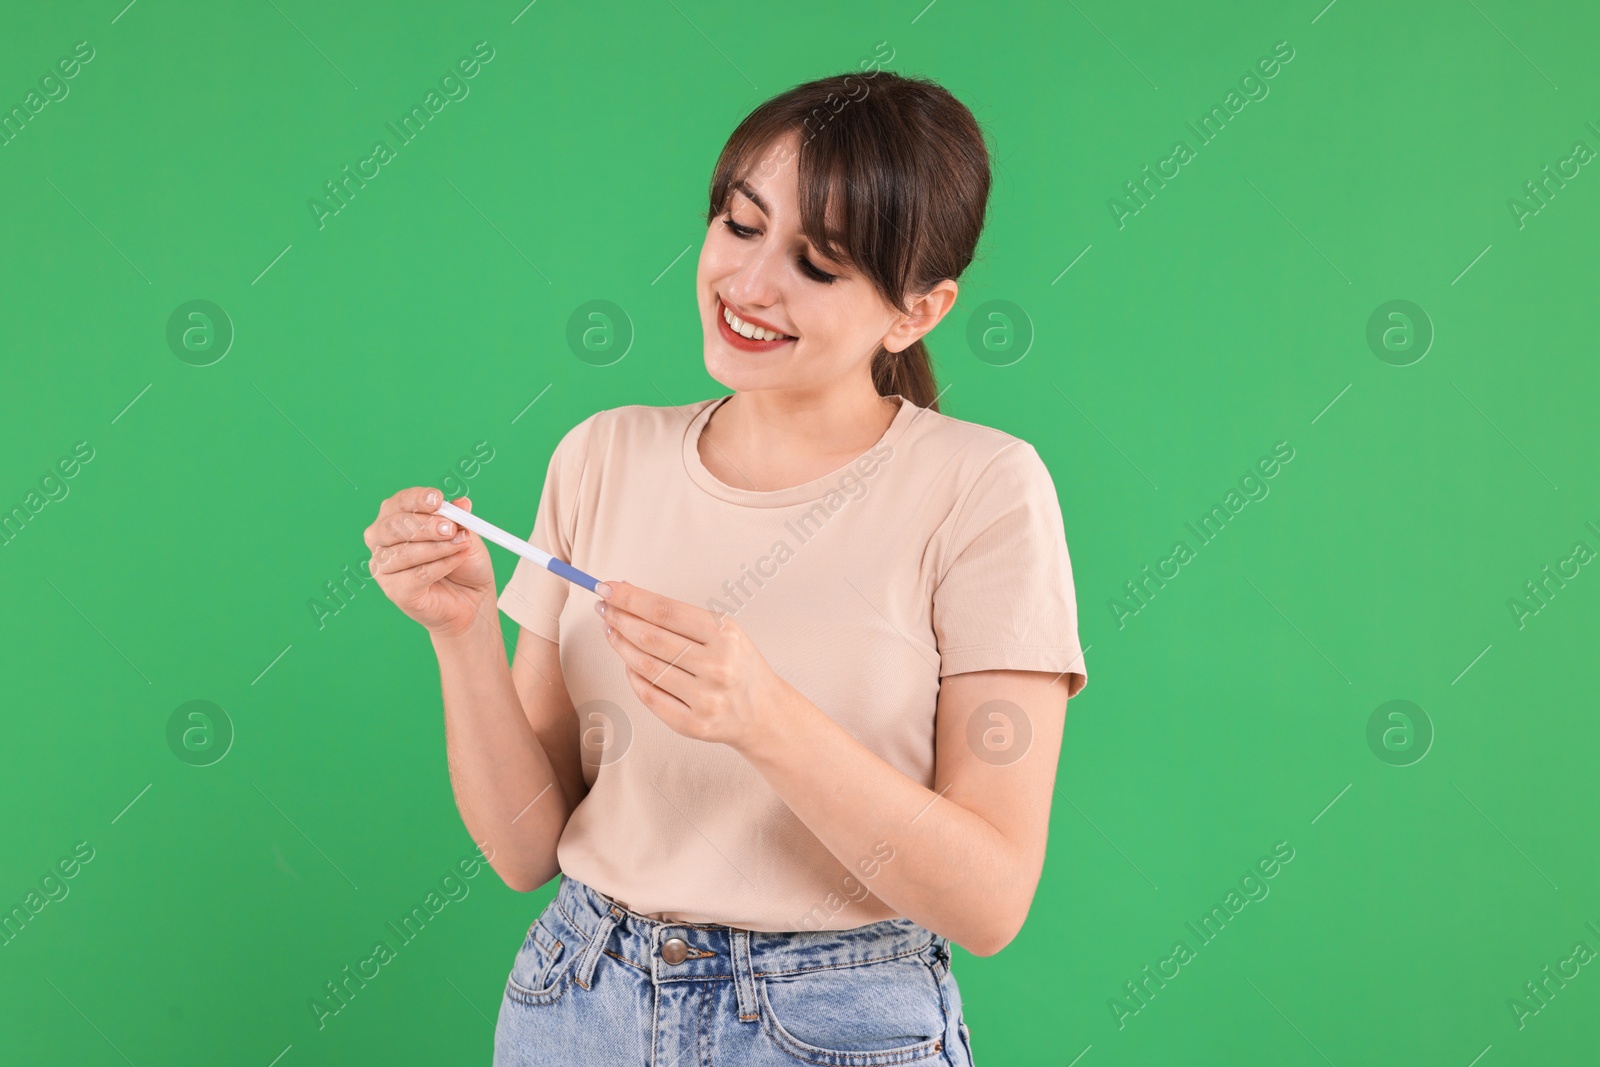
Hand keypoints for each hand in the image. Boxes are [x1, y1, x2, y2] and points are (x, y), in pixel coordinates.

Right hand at [364, 487, 494, 637]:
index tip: (438, 499)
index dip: (418, 499)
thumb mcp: (466, 533)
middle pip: (394, 526)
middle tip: (451, 528)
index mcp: (395, 517)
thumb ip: (459, 518)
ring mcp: (384, 567)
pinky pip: (416, 575)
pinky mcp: (394, 591)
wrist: (472, 597)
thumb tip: (462, 503)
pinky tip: (455, 562)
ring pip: (405, 553)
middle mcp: (382, 540)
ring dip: (437, 548)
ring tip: (461, 545)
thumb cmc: (463, 561)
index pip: (400, 502)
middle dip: (425, 525)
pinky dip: (440, 567)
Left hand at [594, 581, 790, 750]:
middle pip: (650, 637)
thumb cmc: (737, 664)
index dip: (631, 598)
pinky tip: (627, 662)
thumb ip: (680, 616)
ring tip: (611, 630)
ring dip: (620, 645)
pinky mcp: (692, 724)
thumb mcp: (724, 631)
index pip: (665, 611)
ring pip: (644, 667)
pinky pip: (648, 695)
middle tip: (604, 606)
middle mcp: (717, 666)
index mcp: (725, 635)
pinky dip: (632, 676)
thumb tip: (629, 595)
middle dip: (619, 618)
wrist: (763, 713)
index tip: (608, 587)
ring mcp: (705, 699)